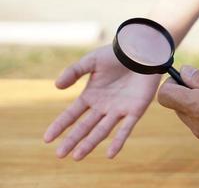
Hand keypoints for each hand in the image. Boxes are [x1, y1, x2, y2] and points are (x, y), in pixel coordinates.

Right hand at [44, 45, 160, 159]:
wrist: (140, 53)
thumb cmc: (116, 56)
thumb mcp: (91, 61)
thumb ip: (74, 71)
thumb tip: (56, 86)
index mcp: (91, 95)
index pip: (72, 114)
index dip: (60, 125)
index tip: (47, 138)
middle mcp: (103, 106)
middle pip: (85, 126)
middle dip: (72, 140)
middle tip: (59, 154)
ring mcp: (118, 110)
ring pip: (102, 131)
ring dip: (90, 143)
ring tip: (77, 156)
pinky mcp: (135, 111)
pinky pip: (125, 129)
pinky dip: (118, 141)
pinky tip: (110, 154)